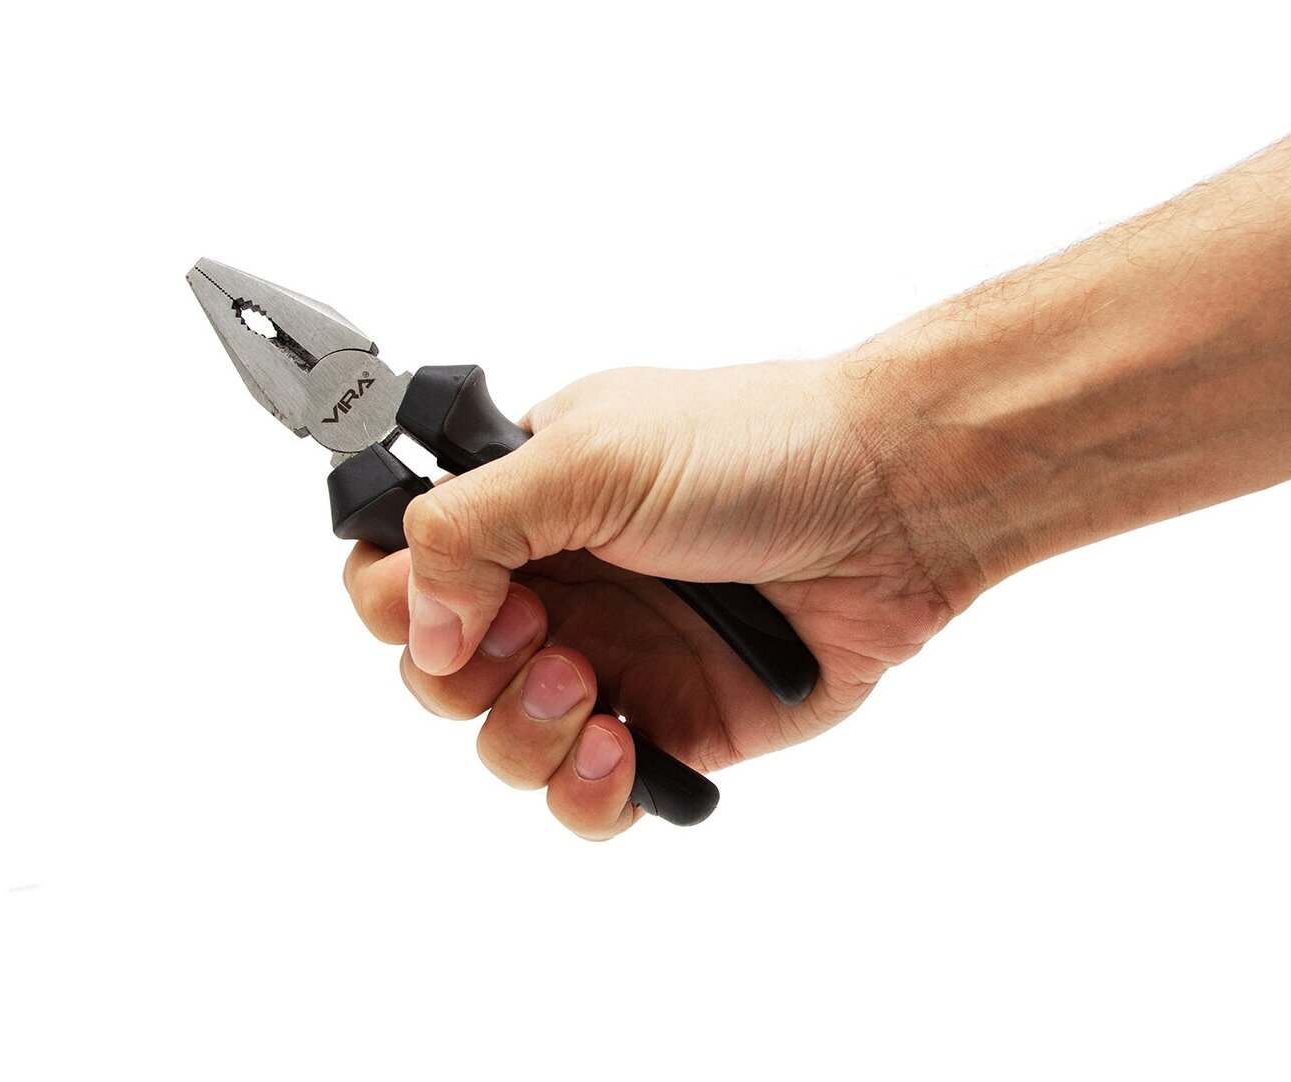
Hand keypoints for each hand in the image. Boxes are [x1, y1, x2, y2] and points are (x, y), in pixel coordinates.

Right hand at [342, 360, 967, 837]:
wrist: (890, 502)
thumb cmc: (755, 450)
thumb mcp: (587, 455)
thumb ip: (469, 527)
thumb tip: (415, 623)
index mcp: (523, 507)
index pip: (400, 571)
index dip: (400, 603)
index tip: (459, 603)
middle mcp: (560, 587)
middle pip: (438, 674)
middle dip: (467, 674)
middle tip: (540, 635)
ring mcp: (616, 661)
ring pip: (504, 746)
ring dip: (525, 733)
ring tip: (590, 687)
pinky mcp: (674, 727)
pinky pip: (591, 797)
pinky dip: (588, 795)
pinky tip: (623, 754)